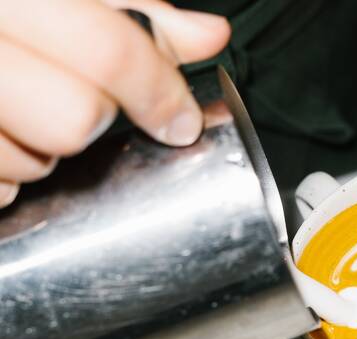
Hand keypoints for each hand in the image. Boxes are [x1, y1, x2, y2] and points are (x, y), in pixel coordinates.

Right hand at [0, 0, 230, 206]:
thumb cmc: (12, 10)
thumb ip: (135, 12)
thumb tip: (211, 37)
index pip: (108, 48)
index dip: (158, 92)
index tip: (180, 122)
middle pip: (74, 118)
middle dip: (92, 123)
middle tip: (83, 107)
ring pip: (28, 163)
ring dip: (42, 155)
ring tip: (24, 116)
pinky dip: (4, 179)